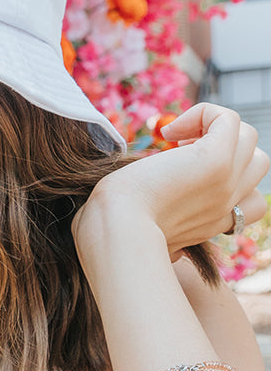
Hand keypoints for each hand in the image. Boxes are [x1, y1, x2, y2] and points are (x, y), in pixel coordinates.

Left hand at [77, 103, 268, 259]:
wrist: (114, 230)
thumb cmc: (115, 234)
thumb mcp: (150, 239)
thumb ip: (168, 243)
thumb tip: (176, 258)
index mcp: (216, 222)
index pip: (251, 199)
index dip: (227, 178)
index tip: (184, 176)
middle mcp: (229, 204)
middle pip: (256, 161)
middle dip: (225, 149)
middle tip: (179, 154)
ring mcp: (226, 180)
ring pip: (247, 136)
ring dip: (214, 128)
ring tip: (175, 140)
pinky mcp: (215, 159)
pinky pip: (228, 117)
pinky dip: (202, 112)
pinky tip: (168, 132)